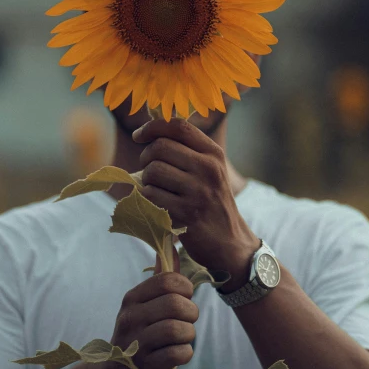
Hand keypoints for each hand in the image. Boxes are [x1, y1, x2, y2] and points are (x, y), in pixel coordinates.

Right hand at [109, 249, 198, 368]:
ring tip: (180, 338)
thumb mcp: (141, 306)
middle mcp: (131, 317)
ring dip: (188, 335)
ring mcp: (137, 343)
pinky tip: (176, 354)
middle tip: (185, 321)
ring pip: (180, 329)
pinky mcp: (146, 366)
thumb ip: (160, 278)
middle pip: (176, 304)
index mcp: (132, 298)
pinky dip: (185, 353)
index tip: (183, 299)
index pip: (168, 281)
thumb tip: (171, 246)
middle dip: (190, 313)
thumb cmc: (136, 336)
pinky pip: (179, 354)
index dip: (184, 289)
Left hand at [133, 118, 259, 286]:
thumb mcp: (210, 170)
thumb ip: (187, 150)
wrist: (229, 241)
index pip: (178, 126)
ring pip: (152, 171)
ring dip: (146, 181)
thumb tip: (150, 131)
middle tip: (150, 171)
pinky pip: (150, 195)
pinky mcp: (186, 213)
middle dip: (146, 158)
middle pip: (159, 147)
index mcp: (213, 154)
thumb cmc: (212, 202)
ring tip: (156, 189)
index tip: (139, 136)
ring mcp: (198, 191)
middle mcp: (208, 168)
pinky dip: (147, 199)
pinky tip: (158, 204)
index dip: (153, 126)